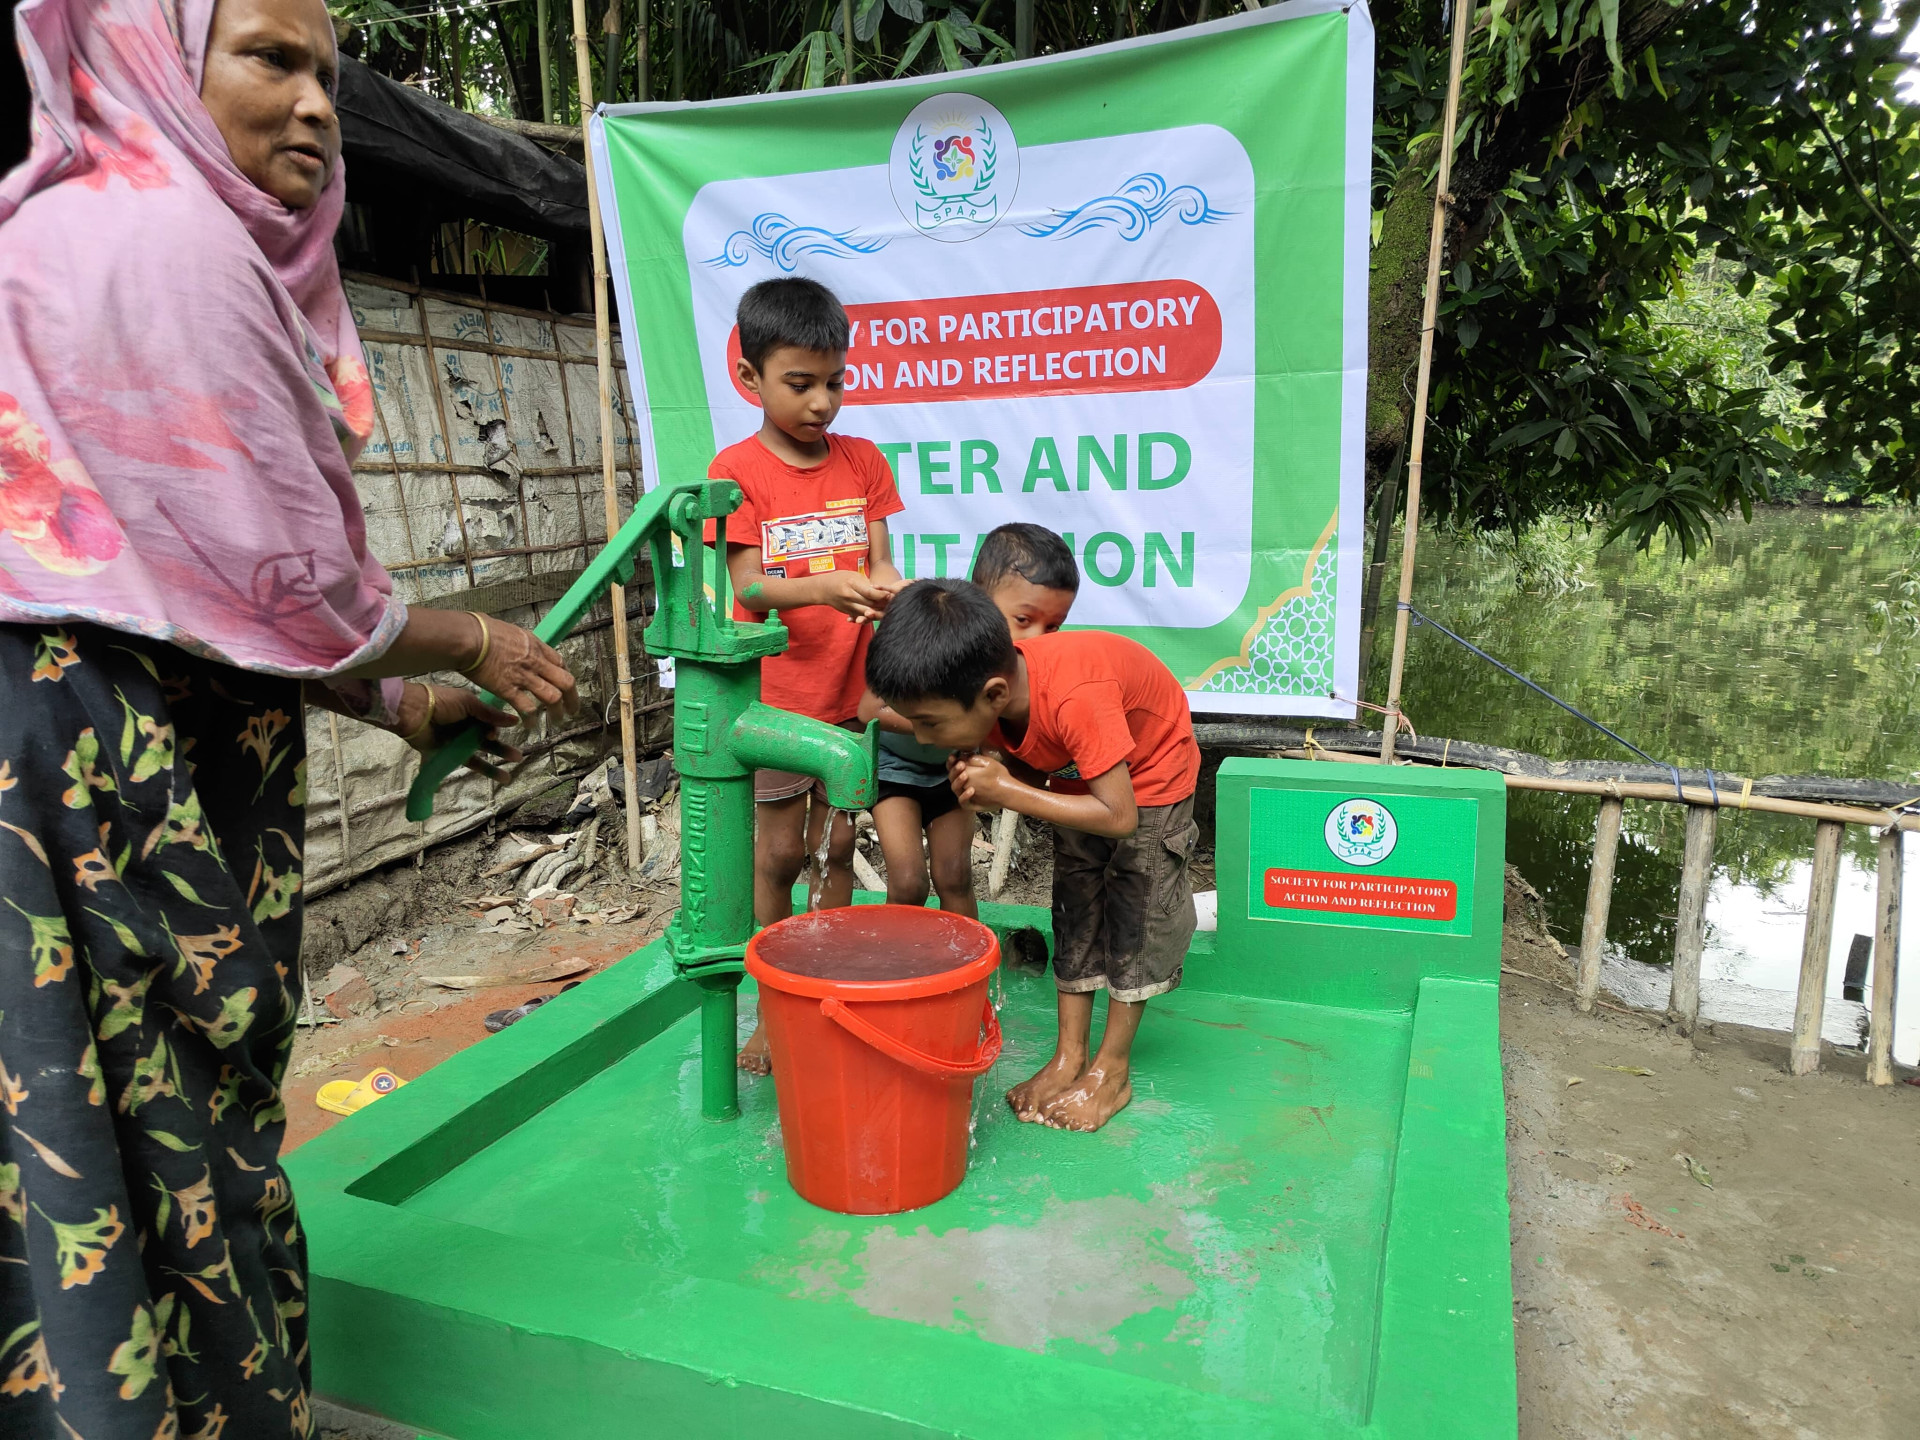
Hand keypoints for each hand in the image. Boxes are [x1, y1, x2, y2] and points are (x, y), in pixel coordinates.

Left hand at [397, 684, 522, 781]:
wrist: (415, 712)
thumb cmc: (443, 703)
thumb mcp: (469, 703)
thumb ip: (491, 714)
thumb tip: (515, 721)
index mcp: (471, 714)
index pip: (489, 726)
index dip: (494, 732)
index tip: (493, 734)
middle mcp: (464, 729)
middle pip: (486, 743)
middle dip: (502, 751)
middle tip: (517, 758)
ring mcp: (453, 743)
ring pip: (475, 758)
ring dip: (491, 768)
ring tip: (507, 779)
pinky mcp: (442, 754)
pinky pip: (452, 765)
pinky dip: (452, 776)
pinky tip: (464, 786)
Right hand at [463, 615, 578, 725]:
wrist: (469, 638)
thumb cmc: (482, 629)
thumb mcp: (509, 630)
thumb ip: (518, 642)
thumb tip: (515, 644)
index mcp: (535, 645)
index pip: (560, 663)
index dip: (565, 676)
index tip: (565, 686)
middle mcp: (535, 661)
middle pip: (565, 682)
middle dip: (572, 698)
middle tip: (572, 709)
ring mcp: (524, 676)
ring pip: (553, 697)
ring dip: (557, 712)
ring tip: (556, 721)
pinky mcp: (508, 689)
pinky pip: (527, 708)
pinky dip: (530, 719)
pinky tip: (530, 726)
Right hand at [816, 570, 893, 621]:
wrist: (822, 589)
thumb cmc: (840, 578)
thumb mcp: (853, 575)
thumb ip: (866, 583)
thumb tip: (881, 590)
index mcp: (851, 584)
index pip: (869, 592)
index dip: (881, 595)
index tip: (890, 594)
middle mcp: (848, 596)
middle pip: (869, 604)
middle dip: (882, 604)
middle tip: (893, 603)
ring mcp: (847, 606)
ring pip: (866, 613)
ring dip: (877, 612)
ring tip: (887, 610)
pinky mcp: (847, 612)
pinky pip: (860, 616)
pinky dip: (869, 616)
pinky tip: (878, 615)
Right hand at [950, 752, 1013, 812]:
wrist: (1008, 791)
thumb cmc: (997, 777)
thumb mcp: (988, 763)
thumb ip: (976, 758)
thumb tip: (964, 753)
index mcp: (964, 772)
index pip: (953, 767)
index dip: (951, 762)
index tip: (953, 757)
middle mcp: (962, 784)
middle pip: (952, 777)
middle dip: (955, 770)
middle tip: (961, 765)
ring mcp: (965, 794)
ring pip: (955, 788)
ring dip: (958, 781)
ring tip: (965, 775)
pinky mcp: (970, 804)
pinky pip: (963, 801)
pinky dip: (965, 796)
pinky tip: (971, 790)